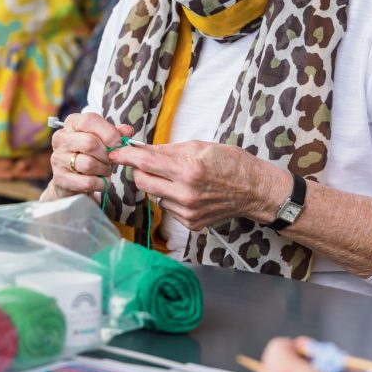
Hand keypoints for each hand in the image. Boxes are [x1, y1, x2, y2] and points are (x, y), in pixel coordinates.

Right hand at [46, 112, 132, 199]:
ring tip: (106, 170)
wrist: (74, 179)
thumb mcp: (103, 140)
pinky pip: (87, 182)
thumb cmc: (91, 154)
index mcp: (72, 123)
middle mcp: (61, 138)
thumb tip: (127, 130)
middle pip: (90, 143)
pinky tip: (101, 181)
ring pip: (89, 164)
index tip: (119, 144)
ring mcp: (57, 158)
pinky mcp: (60, 178)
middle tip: (112, 160)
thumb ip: (115, 133)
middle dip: (107, 154)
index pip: (89, 121)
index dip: (109, 133)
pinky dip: (100, 183)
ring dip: (104, 170)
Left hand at [107, 139, 286, 229]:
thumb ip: (167, 150)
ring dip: (156, 184)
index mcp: (189, 170)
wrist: (256, 191)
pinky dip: (169, 197)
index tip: (115, 152)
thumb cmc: (231, 163)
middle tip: (147, 162)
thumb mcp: (200, 146)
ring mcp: (188, 212)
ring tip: (175, 176)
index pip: (145, 163)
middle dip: (139, 170)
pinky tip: (186, 191)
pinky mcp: (190, 224)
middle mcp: (186, 194)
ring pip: (153, 195)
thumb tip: (141, 149)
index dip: (126, 156)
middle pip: (142, 182)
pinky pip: (167, 208)